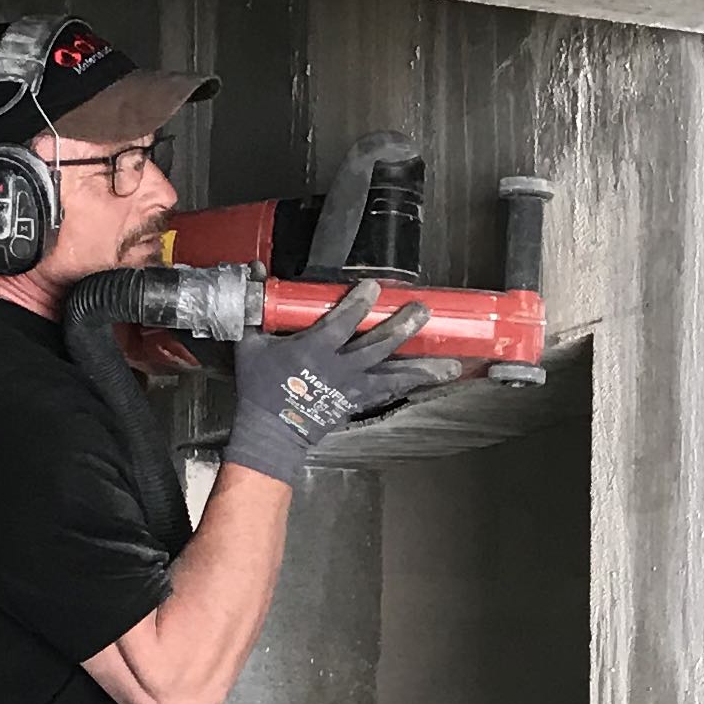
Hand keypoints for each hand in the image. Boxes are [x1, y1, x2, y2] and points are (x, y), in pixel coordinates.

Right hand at [222, 279, 453, 487]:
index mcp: (314, 351)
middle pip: (377, 347)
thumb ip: (256, 310)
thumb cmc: (259, 387)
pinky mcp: (359, 402)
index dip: (359, 304)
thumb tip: (255, 272)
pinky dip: (414, 383)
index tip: (374, 287)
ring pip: (394, 376)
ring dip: (423, 368)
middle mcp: (340, 369)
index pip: (342, 323)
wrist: (270, 432)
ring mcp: (353, 388)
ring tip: (453, 365)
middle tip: (423, 311)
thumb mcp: (251, 346)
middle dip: (402, 328)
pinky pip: (391, 391)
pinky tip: (437, 379)